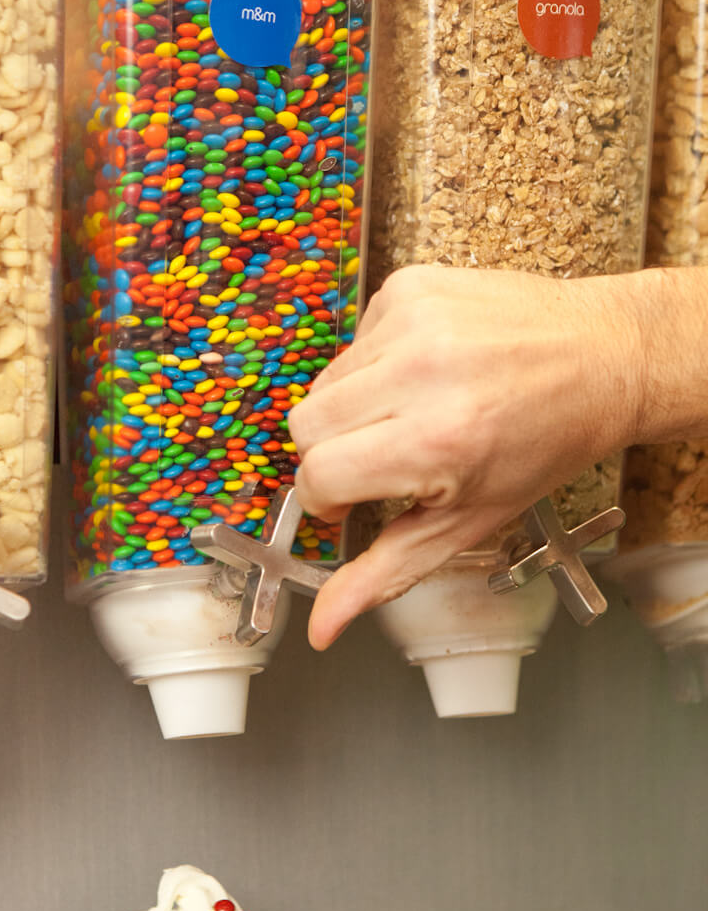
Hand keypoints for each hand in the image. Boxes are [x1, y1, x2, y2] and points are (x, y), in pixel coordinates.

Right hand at [290, 265, 652, 647]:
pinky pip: (353, 338)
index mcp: (435, 441)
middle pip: (306, 426)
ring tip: (412, 412)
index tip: (358, 501)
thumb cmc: (544, 446)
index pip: (318, 476)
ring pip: (324, 382)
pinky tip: (426, 371)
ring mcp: (413, 319)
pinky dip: (376, 362)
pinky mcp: (411, 283)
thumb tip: (322, 627)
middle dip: (334, 454)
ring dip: (355, 407)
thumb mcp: (467, 524)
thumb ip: (386, 573)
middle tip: (386, 460)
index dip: (331, 499)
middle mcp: (420, 372)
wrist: (604, 358)